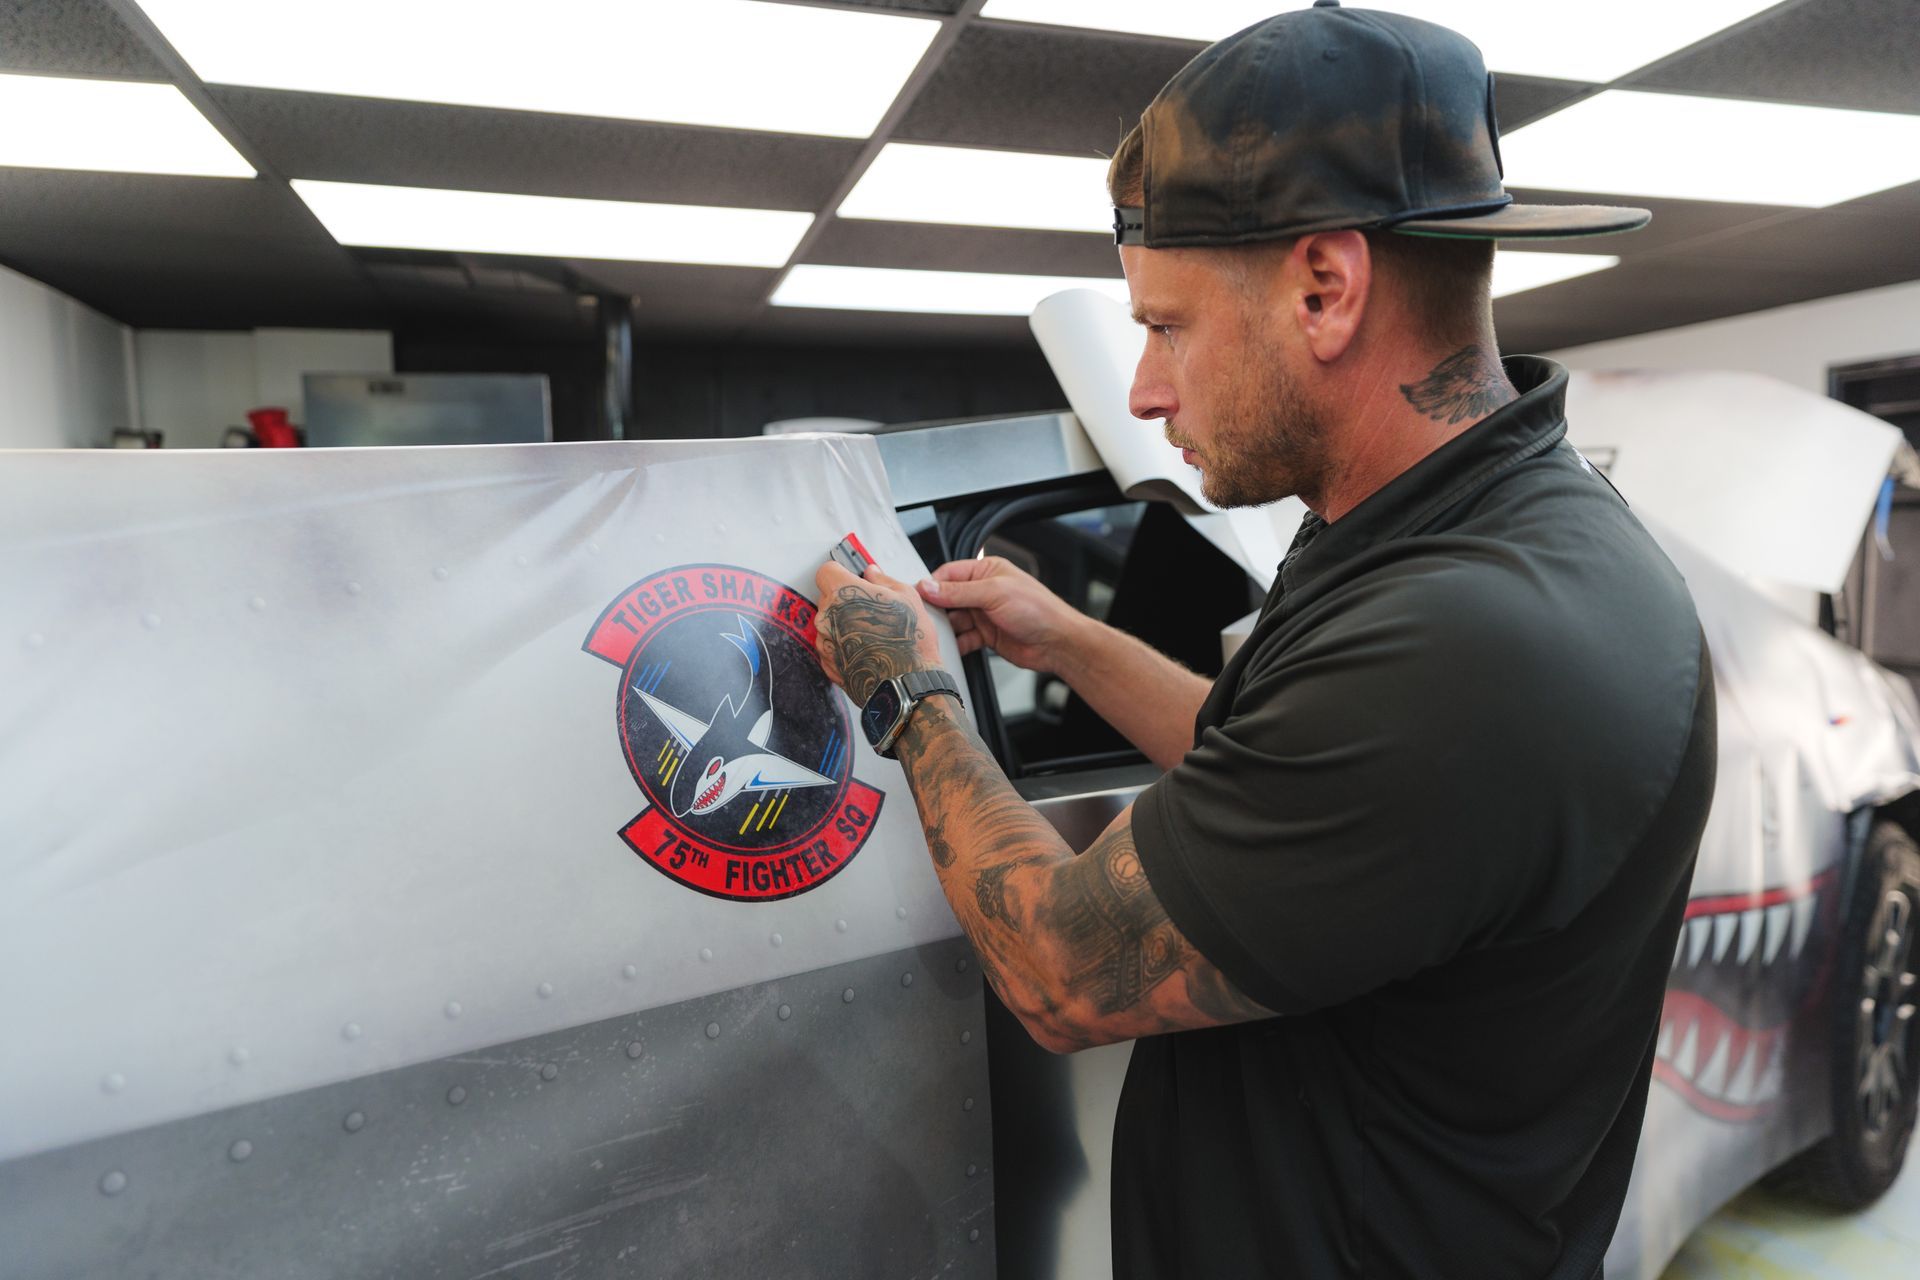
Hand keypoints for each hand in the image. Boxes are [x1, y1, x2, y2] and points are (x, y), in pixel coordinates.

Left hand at [814, 560, 945, 707]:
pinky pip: (831, 646)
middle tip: (870, 609)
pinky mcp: (827, 664)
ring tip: (872, 634)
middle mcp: (826, 617)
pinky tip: (867, 649)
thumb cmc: (909, 642)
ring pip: (829, 623)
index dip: (840, 573)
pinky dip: (844, 646)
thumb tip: (872, 573)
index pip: (826, 570)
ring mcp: (825, 642)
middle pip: (827, 598)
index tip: (851, 578)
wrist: (907, 684)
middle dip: (845, 600)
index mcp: (842, 593)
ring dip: (844, 624)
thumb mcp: (906, 597)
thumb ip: (882, 580)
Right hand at [917, 557, 1085, 673]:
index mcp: (986, 572)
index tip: (917, 596)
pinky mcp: (986, 635)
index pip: (948, 574)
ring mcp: (984, 614)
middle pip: (947, 599)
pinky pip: (964, 638)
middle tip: (926, 619)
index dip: (931, 585)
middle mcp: (983, 591)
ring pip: (954, 621)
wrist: (1057, 643)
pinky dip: (957, 644)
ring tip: (939, 635)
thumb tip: (929, 586)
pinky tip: (953, 647)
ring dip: (947, 629)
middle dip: (938, 609)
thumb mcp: (994, 593)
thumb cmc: (1038, 610)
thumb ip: (959, 591)